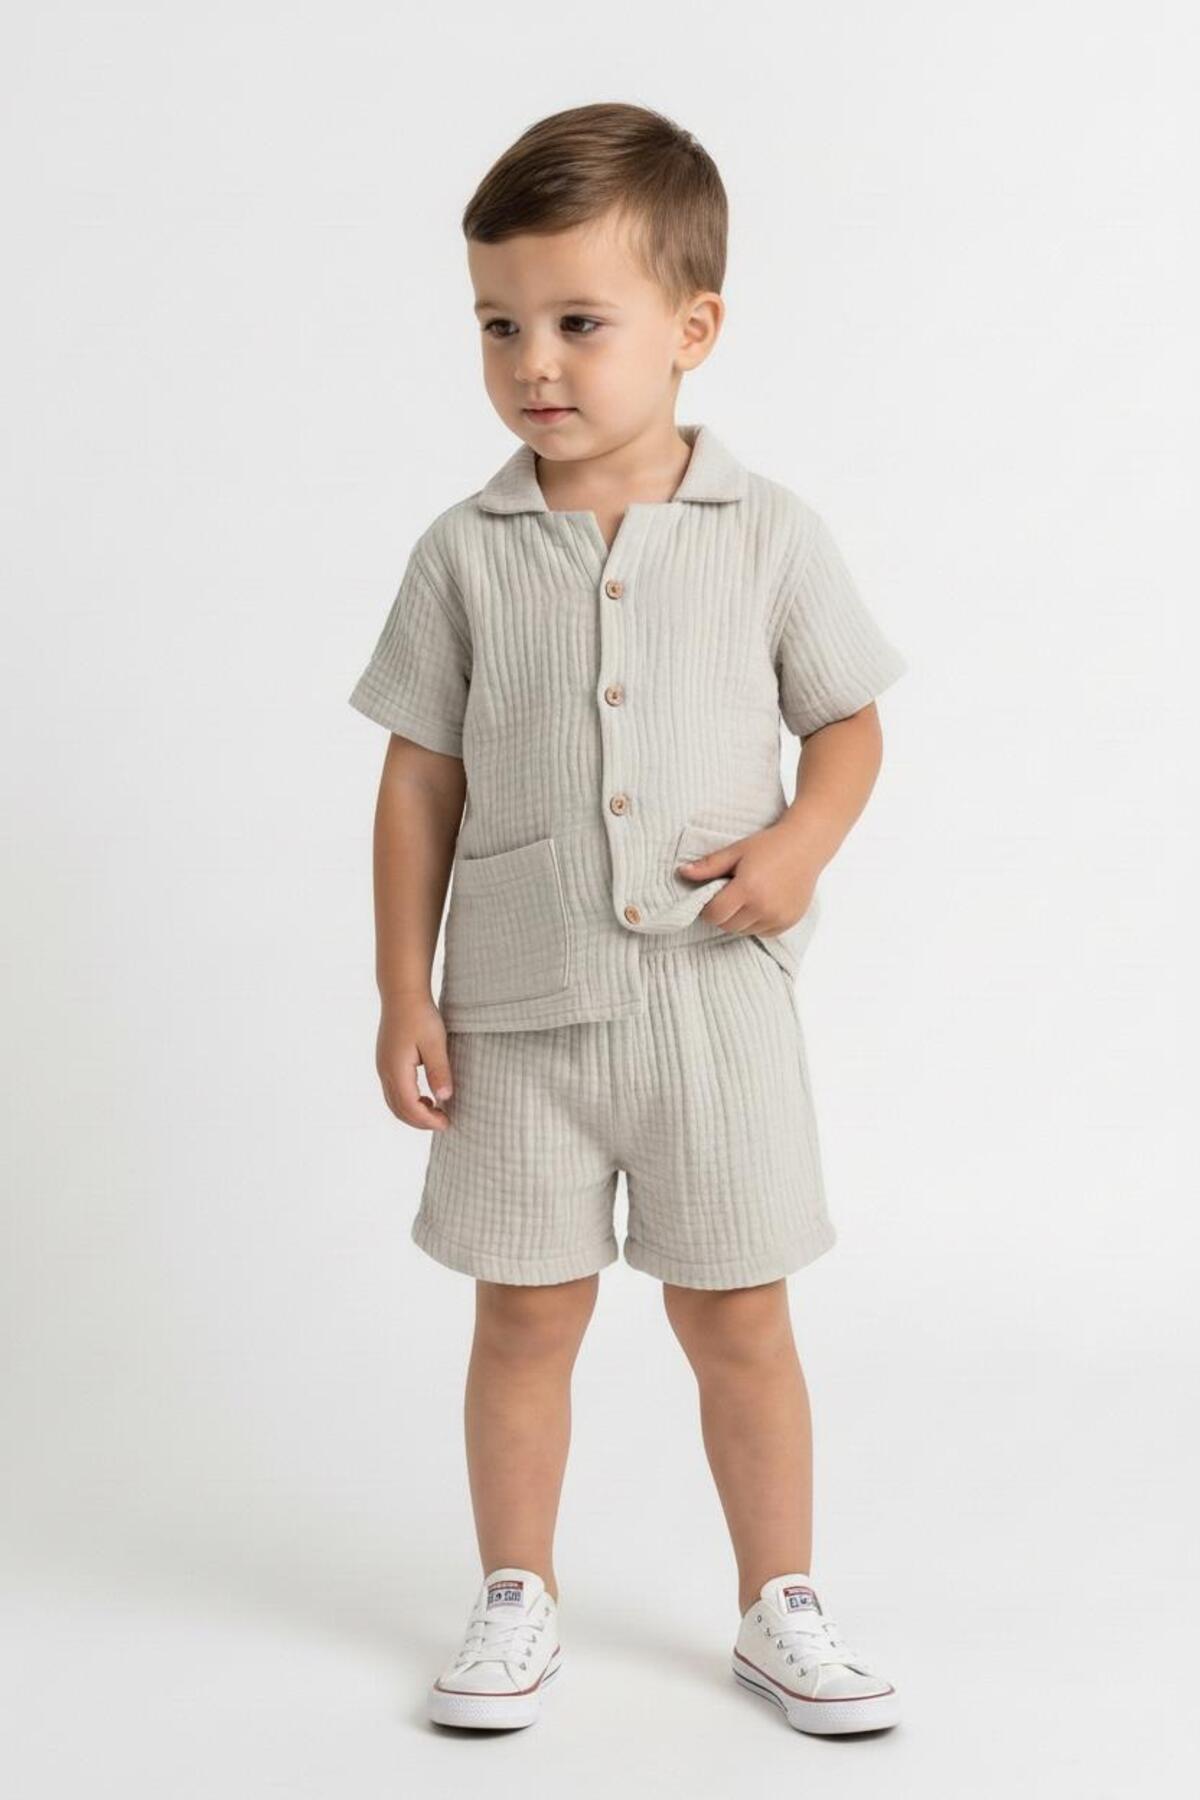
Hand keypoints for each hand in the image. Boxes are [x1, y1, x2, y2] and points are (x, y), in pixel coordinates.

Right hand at [376, 996, 454, 1130]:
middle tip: (444, 1122)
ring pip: (393, 1102)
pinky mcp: (385, 1062)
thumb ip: (439, 1071)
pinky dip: (408, 1102)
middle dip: (420, 1121)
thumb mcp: (435, 1043)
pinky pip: (393, 1091)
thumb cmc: (420, 1015)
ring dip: (413, 1113)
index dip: (427, 1120)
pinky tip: (425, 1097)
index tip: (447, 1123)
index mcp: (396, 1069)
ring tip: (436, 1112)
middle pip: (398, 1109)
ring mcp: (382, 1067)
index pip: (409, 1107)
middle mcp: (384, 1071)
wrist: (402, 993)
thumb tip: (444, 1098)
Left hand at [676, 824, 818, 939]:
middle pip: (727, 926)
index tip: (712, 896)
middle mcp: (763, 907)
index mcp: (747, 889)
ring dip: (739, 919)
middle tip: (729, 895)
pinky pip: (762, 932)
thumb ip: (709, 865)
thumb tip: (682, 873)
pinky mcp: (788, 922)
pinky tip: (762, 902)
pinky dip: (757, 922)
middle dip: (722, 914)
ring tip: (747, 897)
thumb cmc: (769, 844)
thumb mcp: (736, 850)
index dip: (707, 908)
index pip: (714, 915)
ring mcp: (778, 917)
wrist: (806, 845)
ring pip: (744, 931)